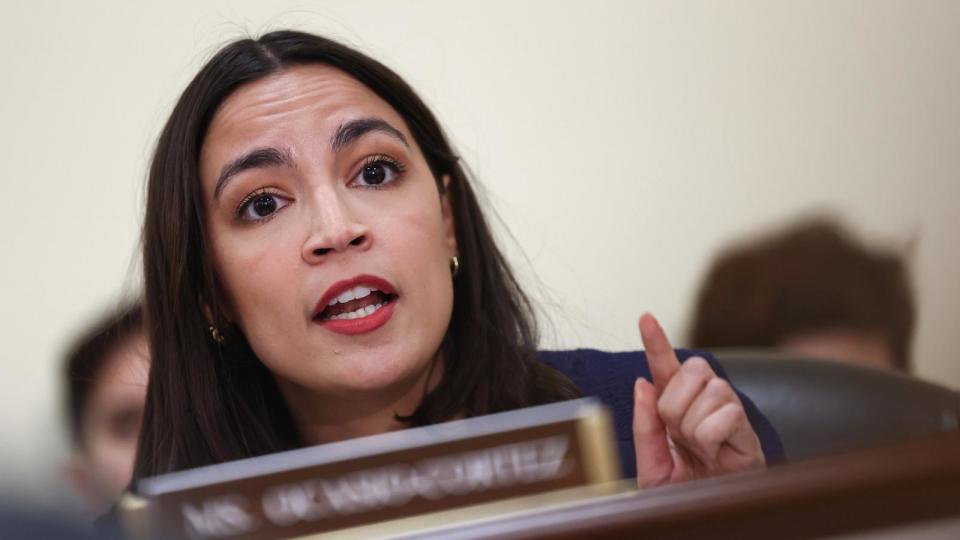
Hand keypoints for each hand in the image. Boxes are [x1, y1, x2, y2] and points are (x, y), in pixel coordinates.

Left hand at [633, 313, 764, 487]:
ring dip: (694, 426)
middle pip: (690, 369)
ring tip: (700, 451)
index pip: (665, 369)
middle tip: (680, 437)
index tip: (645, 317)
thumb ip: (645, 425)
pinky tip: (716, 454)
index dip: (656, 342)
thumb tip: (642, 383)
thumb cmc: (687, 495)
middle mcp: (705, 404)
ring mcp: (729, 413)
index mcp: (677, 410)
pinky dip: (711, 437)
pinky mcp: (748, 430)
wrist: (708, 519)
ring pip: (708, 391)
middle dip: (674, 404)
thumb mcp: (653, 465)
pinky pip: (724, 414)